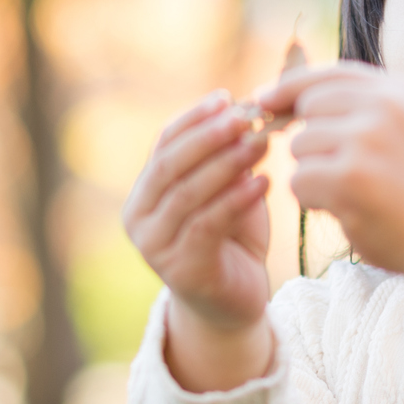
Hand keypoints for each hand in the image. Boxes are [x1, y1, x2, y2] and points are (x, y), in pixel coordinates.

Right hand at [122, 92, 276, 391]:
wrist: (233, 305)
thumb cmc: (232, 241)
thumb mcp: (227, 190)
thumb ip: (228, 155)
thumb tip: (248, 103)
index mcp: (145, 193)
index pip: (163, 144)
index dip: (193, 118)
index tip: (227, 98)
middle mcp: (139, 219)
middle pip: (170, 165)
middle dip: (209, 136)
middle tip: (246, 116)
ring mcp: (155, 247)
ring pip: (188, 194)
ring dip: (227, 164)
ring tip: (262, 143)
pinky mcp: (181, 270)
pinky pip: (207, 225)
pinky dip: (236, 200)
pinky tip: (265, 182)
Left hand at [255, 65, 403, 325]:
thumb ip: (361, 109)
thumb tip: (283, 97)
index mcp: (402, 90)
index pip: (331, 74)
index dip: (291, 86)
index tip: (263, 98)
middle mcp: (386, 106)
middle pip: (309, 109)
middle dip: (312, 142)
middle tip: (343, 172)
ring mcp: (368, 140)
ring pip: (301, 147)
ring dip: (315, 175)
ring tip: (355, 195)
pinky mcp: (350, 178)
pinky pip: (300, 182)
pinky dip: (314, 201)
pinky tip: (349, 211)